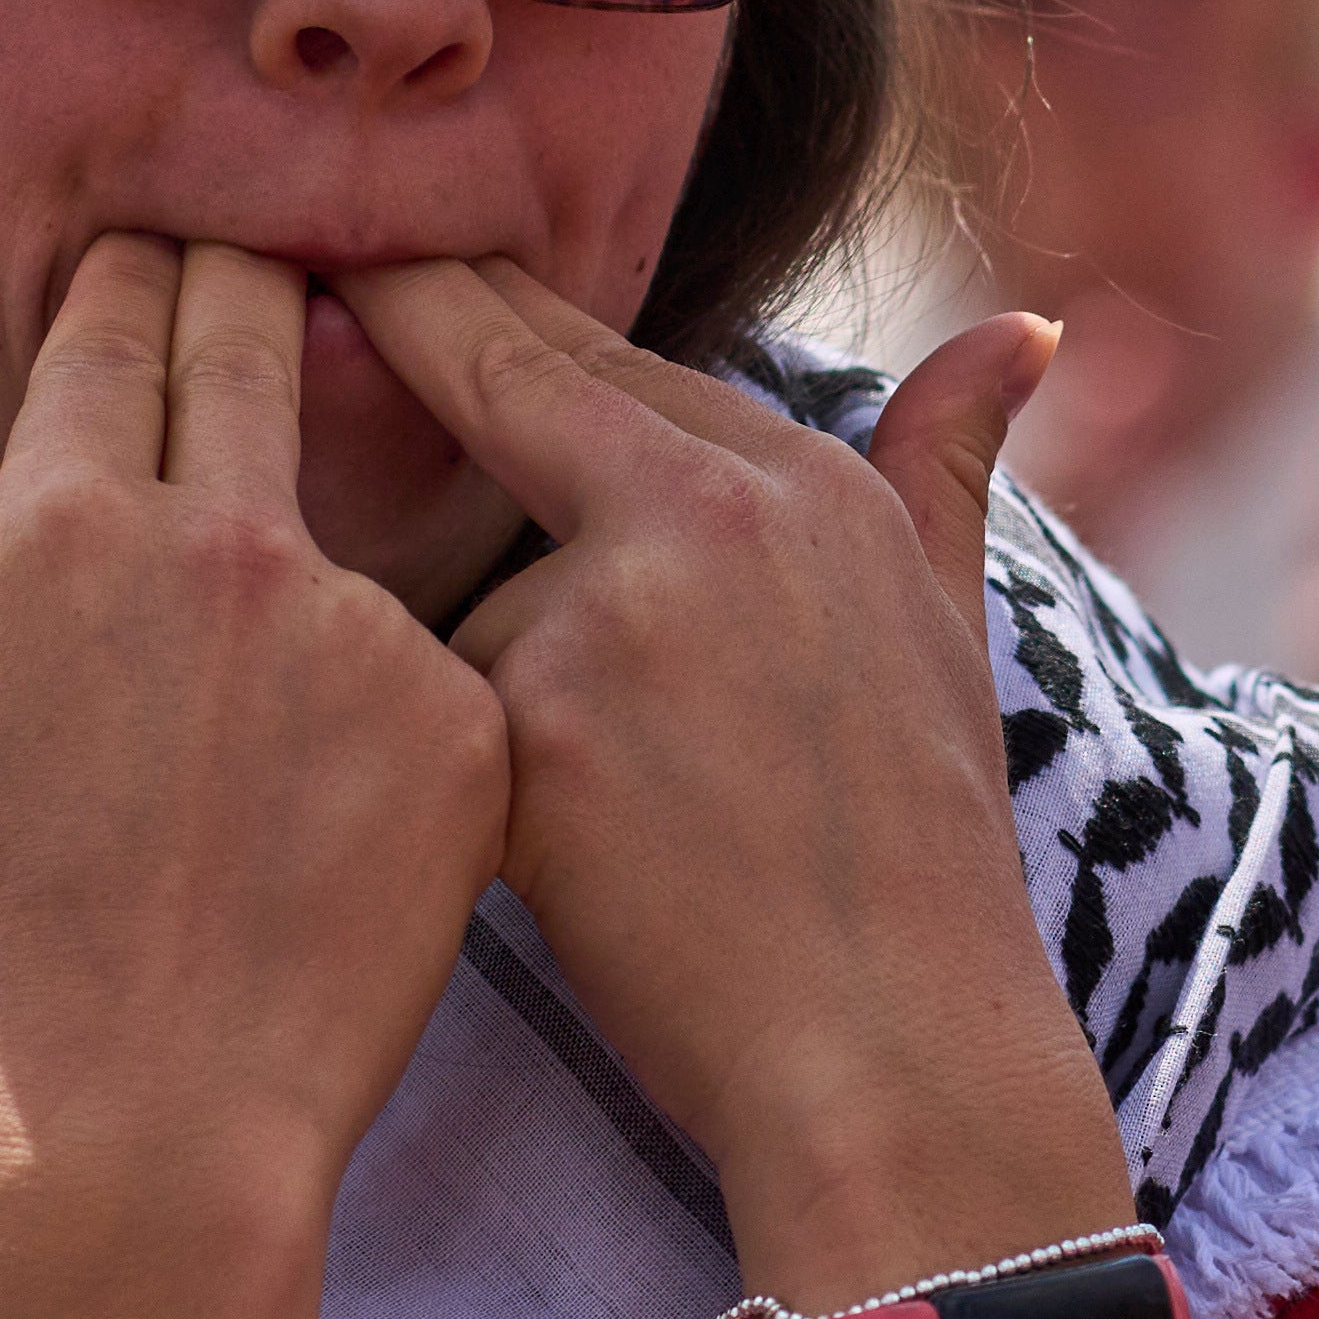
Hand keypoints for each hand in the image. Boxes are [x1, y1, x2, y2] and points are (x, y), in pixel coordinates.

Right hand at [0, 237, 508, 1215]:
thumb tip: (48, 561)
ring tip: (293, 698)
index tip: (168, 253)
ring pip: (356, 534)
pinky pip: (435, 676)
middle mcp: (210, 536)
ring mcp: (351, 621)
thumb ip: (9, 617)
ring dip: (332, 572)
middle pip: (253, 341)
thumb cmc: (6, 963)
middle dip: (261, 292)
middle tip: (277, 275)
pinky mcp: (461, 716)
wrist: (141, 1127)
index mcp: (54, 528)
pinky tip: (355, 832)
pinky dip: (403, 727)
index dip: (143, 276)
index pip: (117, 327)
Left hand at [335, 260, 1112, 1226]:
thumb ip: (948, 466)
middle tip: (293, 278)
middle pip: (504, 379)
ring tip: (593, 817)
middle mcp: (716, 507)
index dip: (483, 308)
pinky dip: (455, 777)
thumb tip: (1026, 329)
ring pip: (465, 591)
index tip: (392, 263)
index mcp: (807, 479)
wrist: (891, 1056)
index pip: (602, 355)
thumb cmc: (915, 864)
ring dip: (470, 673)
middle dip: (395, 327)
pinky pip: (431, 708)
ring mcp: (617, 604)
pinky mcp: (532, 718)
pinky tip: (545, 867)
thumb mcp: (949, 631)